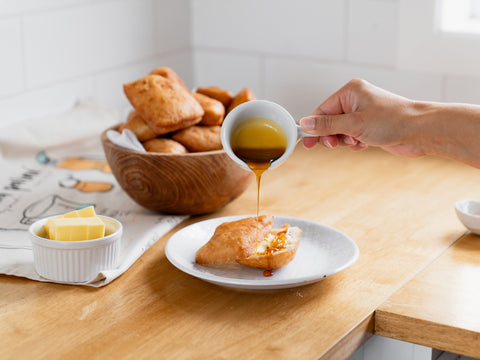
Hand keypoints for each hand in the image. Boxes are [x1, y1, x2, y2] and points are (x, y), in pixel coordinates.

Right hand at [300, 78, 425, 157]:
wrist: (421, 131)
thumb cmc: (393, 121)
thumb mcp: (353, 124)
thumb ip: (327, 125)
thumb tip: (305, 124)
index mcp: (350, 92)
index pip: (322, 110)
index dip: (314, 127)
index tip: (307, 142)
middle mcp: (356, 100)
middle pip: (330, 122)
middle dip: (331, 135)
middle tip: (333, 145)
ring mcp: (363, 113)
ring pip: (340, 131)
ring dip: (345, 141)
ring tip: (356, 142)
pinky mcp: (370, 126)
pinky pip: (352, 136)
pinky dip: (354, 143)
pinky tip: (364, 144)